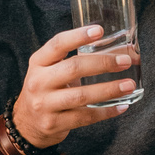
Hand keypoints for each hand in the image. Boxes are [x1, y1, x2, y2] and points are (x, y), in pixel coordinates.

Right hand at [13, 24, 138, 147]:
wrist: (26, 123)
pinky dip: (106, 112)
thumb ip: (73, 60)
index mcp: (38, 62)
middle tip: (125, 61)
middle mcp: (39, 82)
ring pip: (81, 96)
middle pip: (73, 68)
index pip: (57, 44)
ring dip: (109, 90)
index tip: (99, 31)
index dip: (78, 36)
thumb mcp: (49, 70)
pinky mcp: (54, 123)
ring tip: (129, 85)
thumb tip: (117, 53)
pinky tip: (121, 106)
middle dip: (103, 63)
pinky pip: (85, 117)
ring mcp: (45, 104)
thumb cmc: (46, 90)